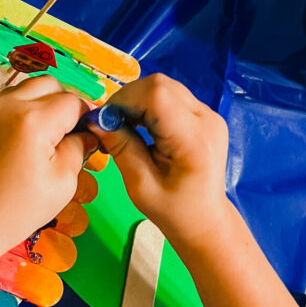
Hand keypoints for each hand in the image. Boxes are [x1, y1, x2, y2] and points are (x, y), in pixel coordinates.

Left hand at [0, 76, 97, 255]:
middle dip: (64, 104)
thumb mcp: (61, 184)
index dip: (85, 118)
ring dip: (43, 104)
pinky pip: (9, 98)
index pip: (73, 102)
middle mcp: (9, 104)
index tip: (86, 137)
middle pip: (51, 84)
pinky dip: (23, 109)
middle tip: (66, 136)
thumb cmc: (13, 211)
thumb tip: (88, 132)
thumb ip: (79, 149)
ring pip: (29, 87)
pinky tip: (23, 139)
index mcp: (33, 121)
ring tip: (43, 139)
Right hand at [93, 74, 229, 250]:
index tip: (106, 120)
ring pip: (166, 87)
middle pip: (161, 85)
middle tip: (113, 124)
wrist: (206, 221)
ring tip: (127, 125)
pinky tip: (144, 126)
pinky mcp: (207, 115)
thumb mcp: (139, 184)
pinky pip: (173, 96)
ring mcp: (210, 115)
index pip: (157, 95)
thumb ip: (120, 146)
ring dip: (139, 99)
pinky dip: (151, 104)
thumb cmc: (172, 211)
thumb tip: (95, 119)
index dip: (126, 99)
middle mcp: (207, 119)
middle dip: (130, 98)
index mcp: (194, 140)